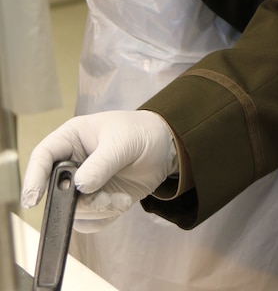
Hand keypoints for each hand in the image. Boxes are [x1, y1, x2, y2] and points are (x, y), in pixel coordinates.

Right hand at [21, 110, 177, 232]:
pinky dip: (105, 217)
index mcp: (72, 138)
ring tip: (120, 196)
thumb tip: (80, 186)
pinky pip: (90, 221)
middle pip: (56, 191)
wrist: (166, 148)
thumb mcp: (123, 142)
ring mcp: (83, 185)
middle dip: (78, 200)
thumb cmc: (141, 132)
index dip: (34, 177)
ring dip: (97, 209)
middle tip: (102, 197)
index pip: (43, 156)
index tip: (33, 200)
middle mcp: (73, 163)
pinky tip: (123, 201)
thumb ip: (101, 163)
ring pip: (73, 210)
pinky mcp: (96, 202)